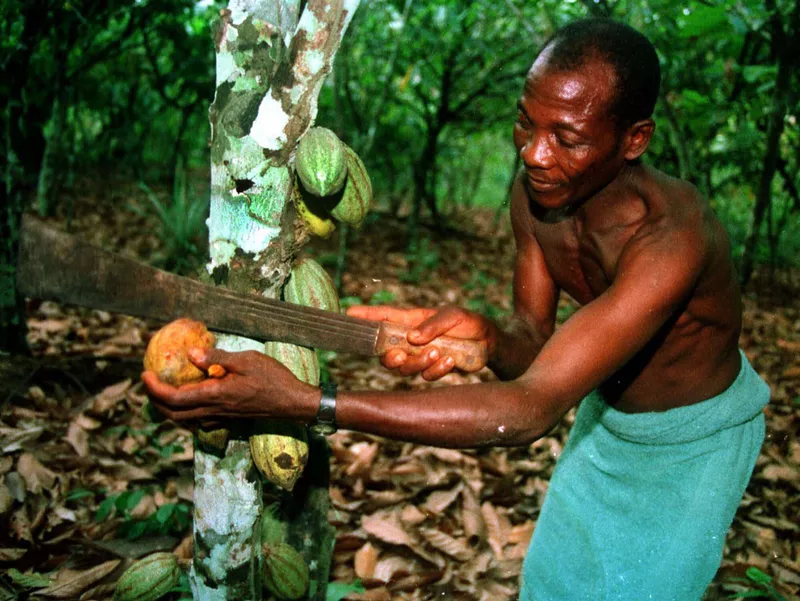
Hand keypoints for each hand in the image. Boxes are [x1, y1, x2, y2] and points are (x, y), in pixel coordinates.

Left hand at [141, 348, 314, 422]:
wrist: (292, 403)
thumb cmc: (273, 378)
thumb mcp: (246, 360)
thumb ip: (217, 357)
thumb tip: (190, 354)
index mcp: (214, 395)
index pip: (174, 398)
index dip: (154, 388)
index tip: (145, 374)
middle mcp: (213, 410)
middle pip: (173, 414)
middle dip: (154, 401)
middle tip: (149, 383)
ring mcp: (221, 418)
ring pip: (184, 420)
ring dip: (168, 408)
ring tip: (163, 391)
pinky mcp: (228, 420)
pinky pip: (198, 421)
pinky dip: (185, 413)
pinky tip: (190, 401)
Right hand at [346, 305, 495, 379]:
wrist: (489, 343)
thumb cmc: (468, 323)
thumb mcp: (453, 316)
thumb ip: (432, 324)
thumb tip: (412, 337)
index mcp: (410, 321)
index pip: (383, 318)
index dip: (364, 317)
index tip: (348, 316)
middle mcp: (410, 340)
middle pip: (386, 353)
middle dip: (389, 358)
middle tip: (399, 356)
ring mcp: (420, 356)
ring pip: (404, 368)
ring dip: (418, 363)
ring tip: (437, 353)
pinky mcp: (433, 370)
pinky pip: (426, 376)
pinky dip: (436, 369)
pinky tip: (449, 361)